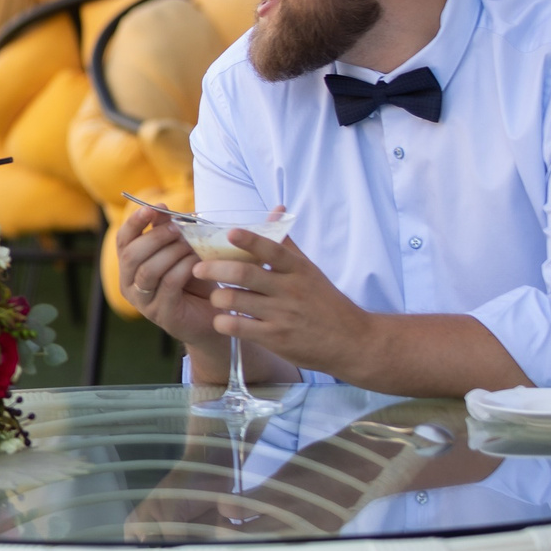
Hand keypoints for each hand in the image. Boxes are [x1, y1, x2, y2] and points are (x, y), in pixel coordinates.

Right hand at [114, 206, 221, 347]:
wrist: (214, 312)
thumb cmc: (194, 279)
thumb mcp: (178, 251)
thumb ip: (166, 231)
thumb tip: (160, 207)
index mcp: (128, 267)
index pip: (122, 241)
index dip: (134, 223)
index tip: (152, 208)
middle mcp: (129, 285)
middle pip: (131, 255)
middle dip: (155, 238)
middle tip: (178, 228)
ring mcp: (143, 302)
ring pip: (148, 270)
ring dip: (171, 252)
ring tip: (190, 244)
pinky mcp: (162, 314)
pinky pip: (169, 284)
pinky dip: (183, 267)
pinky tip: (197, 260)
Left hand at [193, 229, 377, 375]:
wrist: (352, 342)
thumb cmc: (325, 302)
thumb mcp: (310, 270)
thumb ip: (287, 244)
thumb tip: (277, 209)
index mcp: (298, 270)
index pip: (273, 249)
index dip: (250, 240)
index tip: (230, 232)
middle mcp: (290, 290)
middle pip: (244, 273)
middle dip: (215, 268)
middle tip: (198, 267)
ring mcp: (282, 315)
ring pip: (235, 300)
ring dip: (218, 296)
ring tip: (216, 295)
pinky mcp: (275, 338)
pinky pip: (238, 327)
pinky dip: (223, 322)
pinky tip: (222, 319)